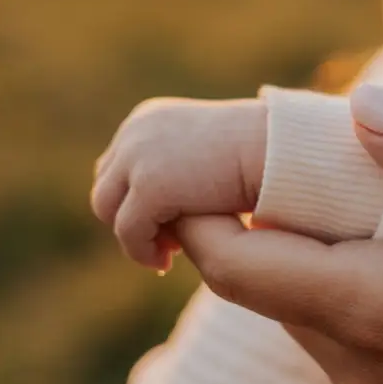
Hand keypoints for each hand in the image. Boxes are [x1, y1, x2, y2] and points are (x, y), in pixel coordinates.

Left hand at [91, 97, 266, 269]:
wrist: (275, 148)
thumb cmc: (259, 151)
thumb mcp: (211, 151)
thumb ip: (186, 167)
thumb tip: (177, 198)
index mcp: (148, 120)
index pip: (118, 167)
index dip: (132, 201)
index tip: (164, 226)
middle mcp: (134, 134)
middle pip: (107, 188)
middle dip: (129, 219)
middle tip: (165, 245)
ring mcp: (137, 158)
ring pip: (108, 210)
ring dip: (133, 238)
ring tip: (165, 256)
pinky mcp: (150, 187)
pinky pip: (128, 232)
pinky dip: (143, 252)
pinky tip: (166, 263)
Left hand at [176, 89, 382, 383]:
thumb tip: (364, 107)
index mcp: (375, 316)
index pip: (236, 268)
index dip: (205, 218)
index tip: (217, 173)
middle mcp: (358, 373)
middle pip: (267, 289)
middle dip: (266, 227)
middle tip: (308, 172)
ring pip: (304, 316)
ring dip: (312, 261)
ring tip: (365, 214)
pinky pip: (342, 345)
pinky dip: (346, 295)